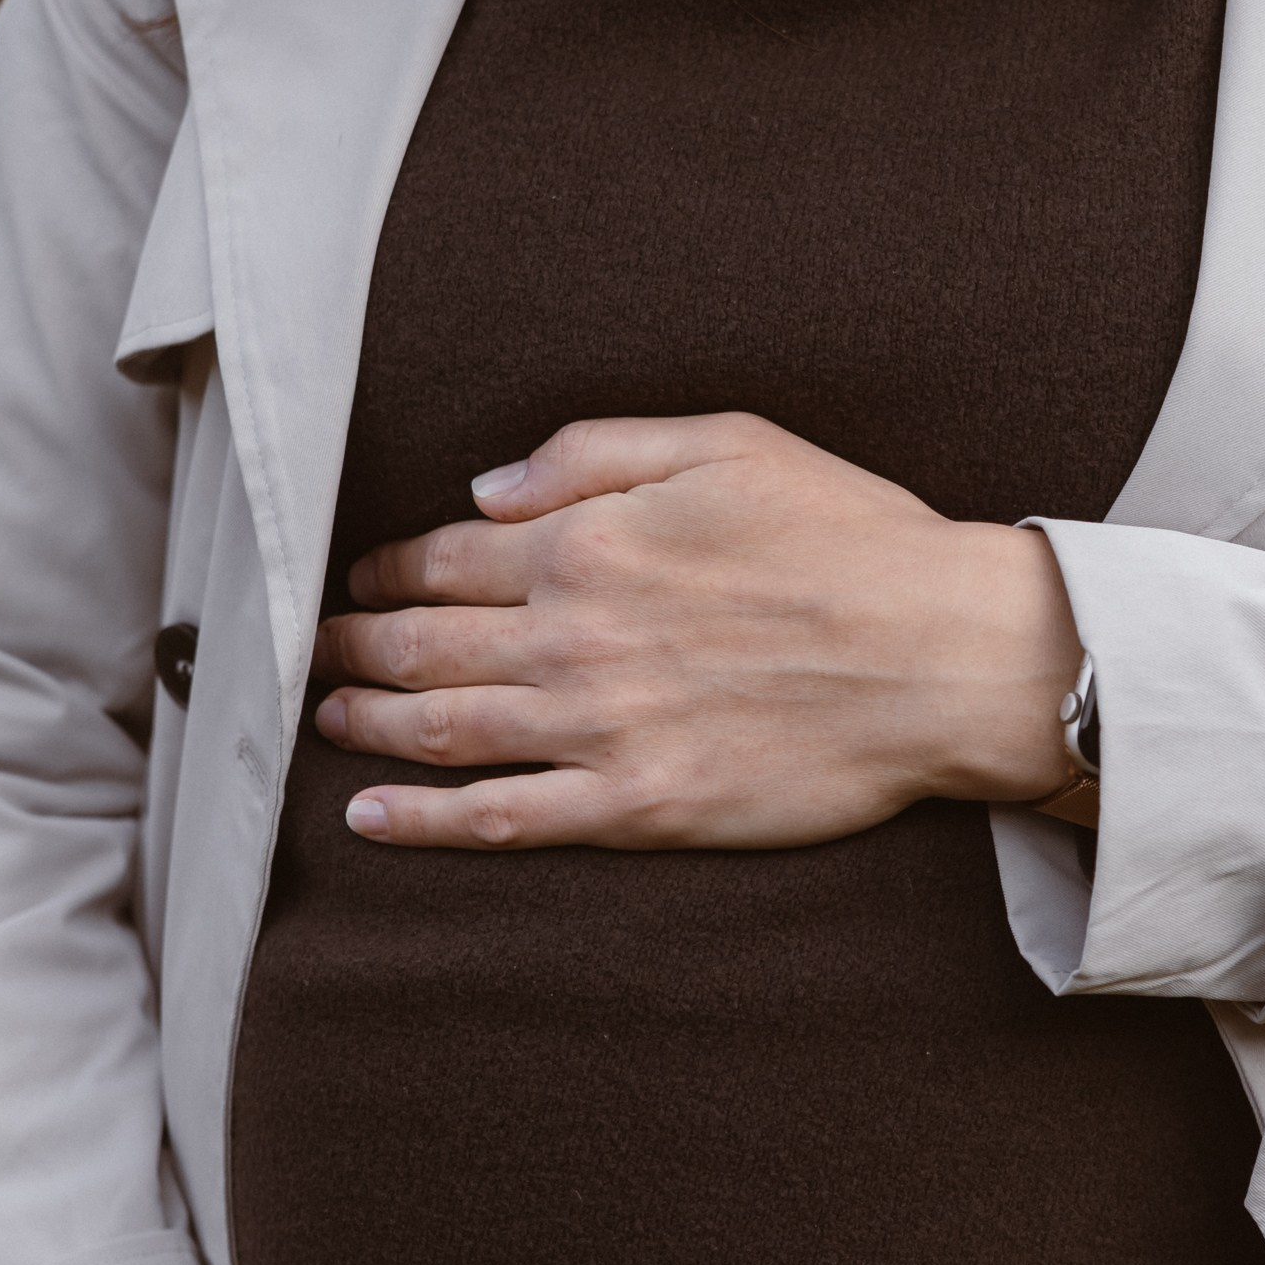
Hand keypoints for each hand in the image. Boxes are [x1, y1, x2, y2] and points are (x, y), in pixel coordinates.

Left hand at [312, 411, 1081, 851]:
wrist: (943, 656)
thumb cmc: (850, 537)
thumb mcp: (726, 443)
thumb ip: (592, 452)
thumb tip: (486, 487)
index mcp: (589, 542)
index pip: (448, 555)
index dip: (389, 567)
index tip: (364, 576)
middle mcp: (574, 637)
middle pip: (424, 645)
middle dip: (355, 646)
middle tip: (321, 650)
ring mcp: (600, 728)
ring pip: (442, 730)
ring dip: (368, 722)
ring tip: (330, 716)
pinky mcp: (638, 807)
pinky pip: (503, 819)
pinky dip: (424, 821)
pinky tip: (373, 817)